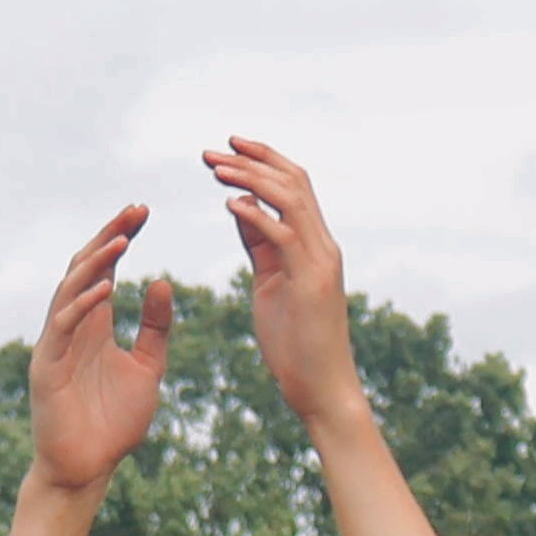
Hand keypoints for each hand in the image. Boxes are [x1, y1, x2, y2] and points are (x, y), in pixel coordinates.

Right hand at [26, 206, 177, 495]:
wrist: (88, 469)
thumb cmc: (113, 424)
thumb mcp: (147, 368)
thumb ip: (155, 329)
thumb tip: (163, 282)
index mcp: (94, 324)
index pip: (104, 269)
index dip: (120, 238)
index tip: (143, 211)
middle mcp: (71, 327)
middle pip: (85, 269)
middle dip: (109, 238)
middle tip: (135, 210)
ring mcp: (56, 345)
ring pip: (69, 291)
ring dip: (94, 264)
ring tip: (121, 241)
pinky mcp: (47, 368)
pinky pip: (61, 328)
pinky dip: (81, 306)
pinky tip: (105, 289)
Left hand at [203, 136, 362, 430]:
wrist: (322, 389)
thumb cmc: (295, 344)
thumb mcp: (269, 282)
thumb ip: (260, 245)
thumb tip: (241, 208)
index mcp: (314, 245)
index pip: (294, 187)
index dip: (263, 161)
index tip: (228, 146)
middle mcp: (322, 246)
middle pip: (294, 183)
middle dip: (253, 160)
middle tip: (213, 149)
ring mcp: (320, 262)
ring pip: (292, 201)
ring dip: (251, 180)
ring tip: (216, 168)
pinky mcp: (311, 283)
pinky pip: (285, 238)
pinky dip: (258, 217)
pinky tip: (230, 205)